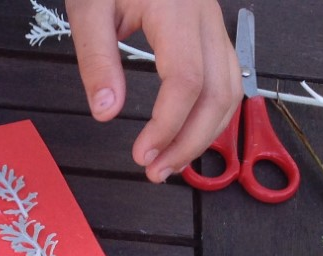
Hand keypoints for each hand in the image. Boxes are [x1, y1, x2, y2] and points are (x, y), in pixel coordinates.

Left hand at [65, 0, 241, 181]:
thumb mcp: (90, 8)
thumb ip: (97, 60)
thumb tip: (106, 111)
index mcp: (175, 9)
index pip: (186, 79)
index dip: (168, 125)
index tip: (142, 154)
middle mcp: (205, 17)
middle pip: (220, 91)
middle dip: (191, 141)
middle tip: (156, 172)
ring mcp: (214, 24)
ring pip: (232, 89)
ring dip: (205, 134)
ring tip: (169, 163)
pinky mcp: (211, 33)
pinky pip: (227, 79)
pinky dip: (211, 115)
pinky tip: (185, 136)